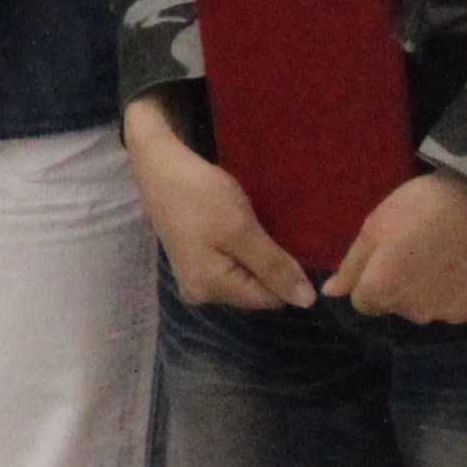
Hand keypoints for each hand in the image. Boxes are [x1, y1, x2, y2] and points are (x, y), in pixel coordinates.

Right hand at [125, 96, 317, 312]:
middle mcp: (200, 292)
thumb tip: (307, 303)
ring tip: (258, 225)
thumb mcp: (242, 229)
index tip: (291, 242)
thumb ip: (274, 267)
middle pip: (254, 290)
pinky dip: (242, 248)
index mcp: (211, 289)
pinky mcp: (192, 259)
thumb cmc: (199, 194)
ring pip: (244, 275)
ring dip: (256, 254)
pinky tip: (241, 226)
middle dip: (269, 264)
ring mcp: (194, 276)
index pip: (270, 299)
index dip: (287, 274)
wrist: (158, 163)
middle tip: (272, 229)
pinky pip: (230, 264)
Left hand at [328, 168, 466, 324]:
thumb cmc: (420, 205)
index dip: (373, 281)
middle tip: (420, 252)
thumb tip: (330, 293)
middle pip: (401, 307)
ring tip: (448, 256)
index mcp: (385, 291)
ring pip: (435, 309)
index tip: (390, 257)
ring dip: (435, 292)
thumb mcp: (376, 225)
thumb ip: (352, 265)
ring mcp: (455, 315)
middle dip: (404, 287)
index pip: (365, 303)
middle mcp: (417, 313)